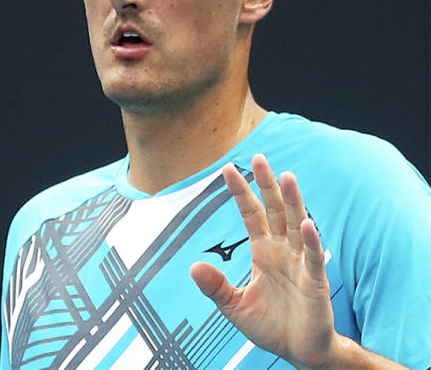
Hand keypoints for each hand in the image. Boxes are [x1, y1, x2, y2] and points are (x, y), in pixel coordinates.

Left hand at [189, 154, 336, 368]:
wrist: (298, 351)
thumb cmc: (270, 326)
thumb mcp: (233, 306)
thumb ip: (215, 286)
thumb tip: (193, 266)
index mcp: (263, 252)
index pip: (251, 215)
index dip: (240, 193)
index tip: (228, 169)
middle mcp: (282, 251)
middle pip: (275, 210)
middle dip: (266, 185)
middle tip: (258, 157)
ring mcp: (300, 264)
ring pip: (296, 225)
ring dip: (292, 201)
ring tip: (287, 176)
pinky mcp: (315, 282)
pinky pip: (313, 258)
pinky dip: (310, 241)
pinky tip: (305, 223)